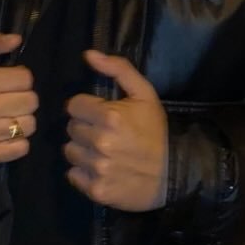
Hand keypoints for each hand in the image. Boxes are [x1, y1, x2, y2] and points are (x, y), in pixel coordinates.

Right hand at [0, 33, 37, 172]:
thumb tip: (17, 38)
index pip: (26, 78)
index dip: (21, 81)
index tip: (10, 86)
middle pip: (31, 101)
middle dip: (24, 102)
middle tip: (11, 105)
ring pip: (30, 125)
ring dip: (23, 124)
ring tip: (7, 121)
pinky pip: (22, 148)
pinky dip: (18, 144)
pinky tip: (5, 138)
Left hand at [64, 50, 167, 210]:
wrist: (174, 173)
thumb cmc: (157, 131)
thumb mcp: (145, 94)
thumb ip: (117, 69)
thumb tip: (88, 54)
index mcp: (109, 116)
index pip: (73, 106)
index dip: (87, 108)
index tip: (100, 114)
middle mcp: (100, 142)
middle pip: (71, 128)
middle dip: (85, 128)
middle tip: (104, 133)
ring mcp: (97, 168)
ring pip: (70, 151)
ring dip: (83, 150)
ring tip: (102, 151)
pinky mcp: (96, 190)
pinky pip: (73, 175)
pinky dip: (83, 172)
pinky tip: (101, 168)